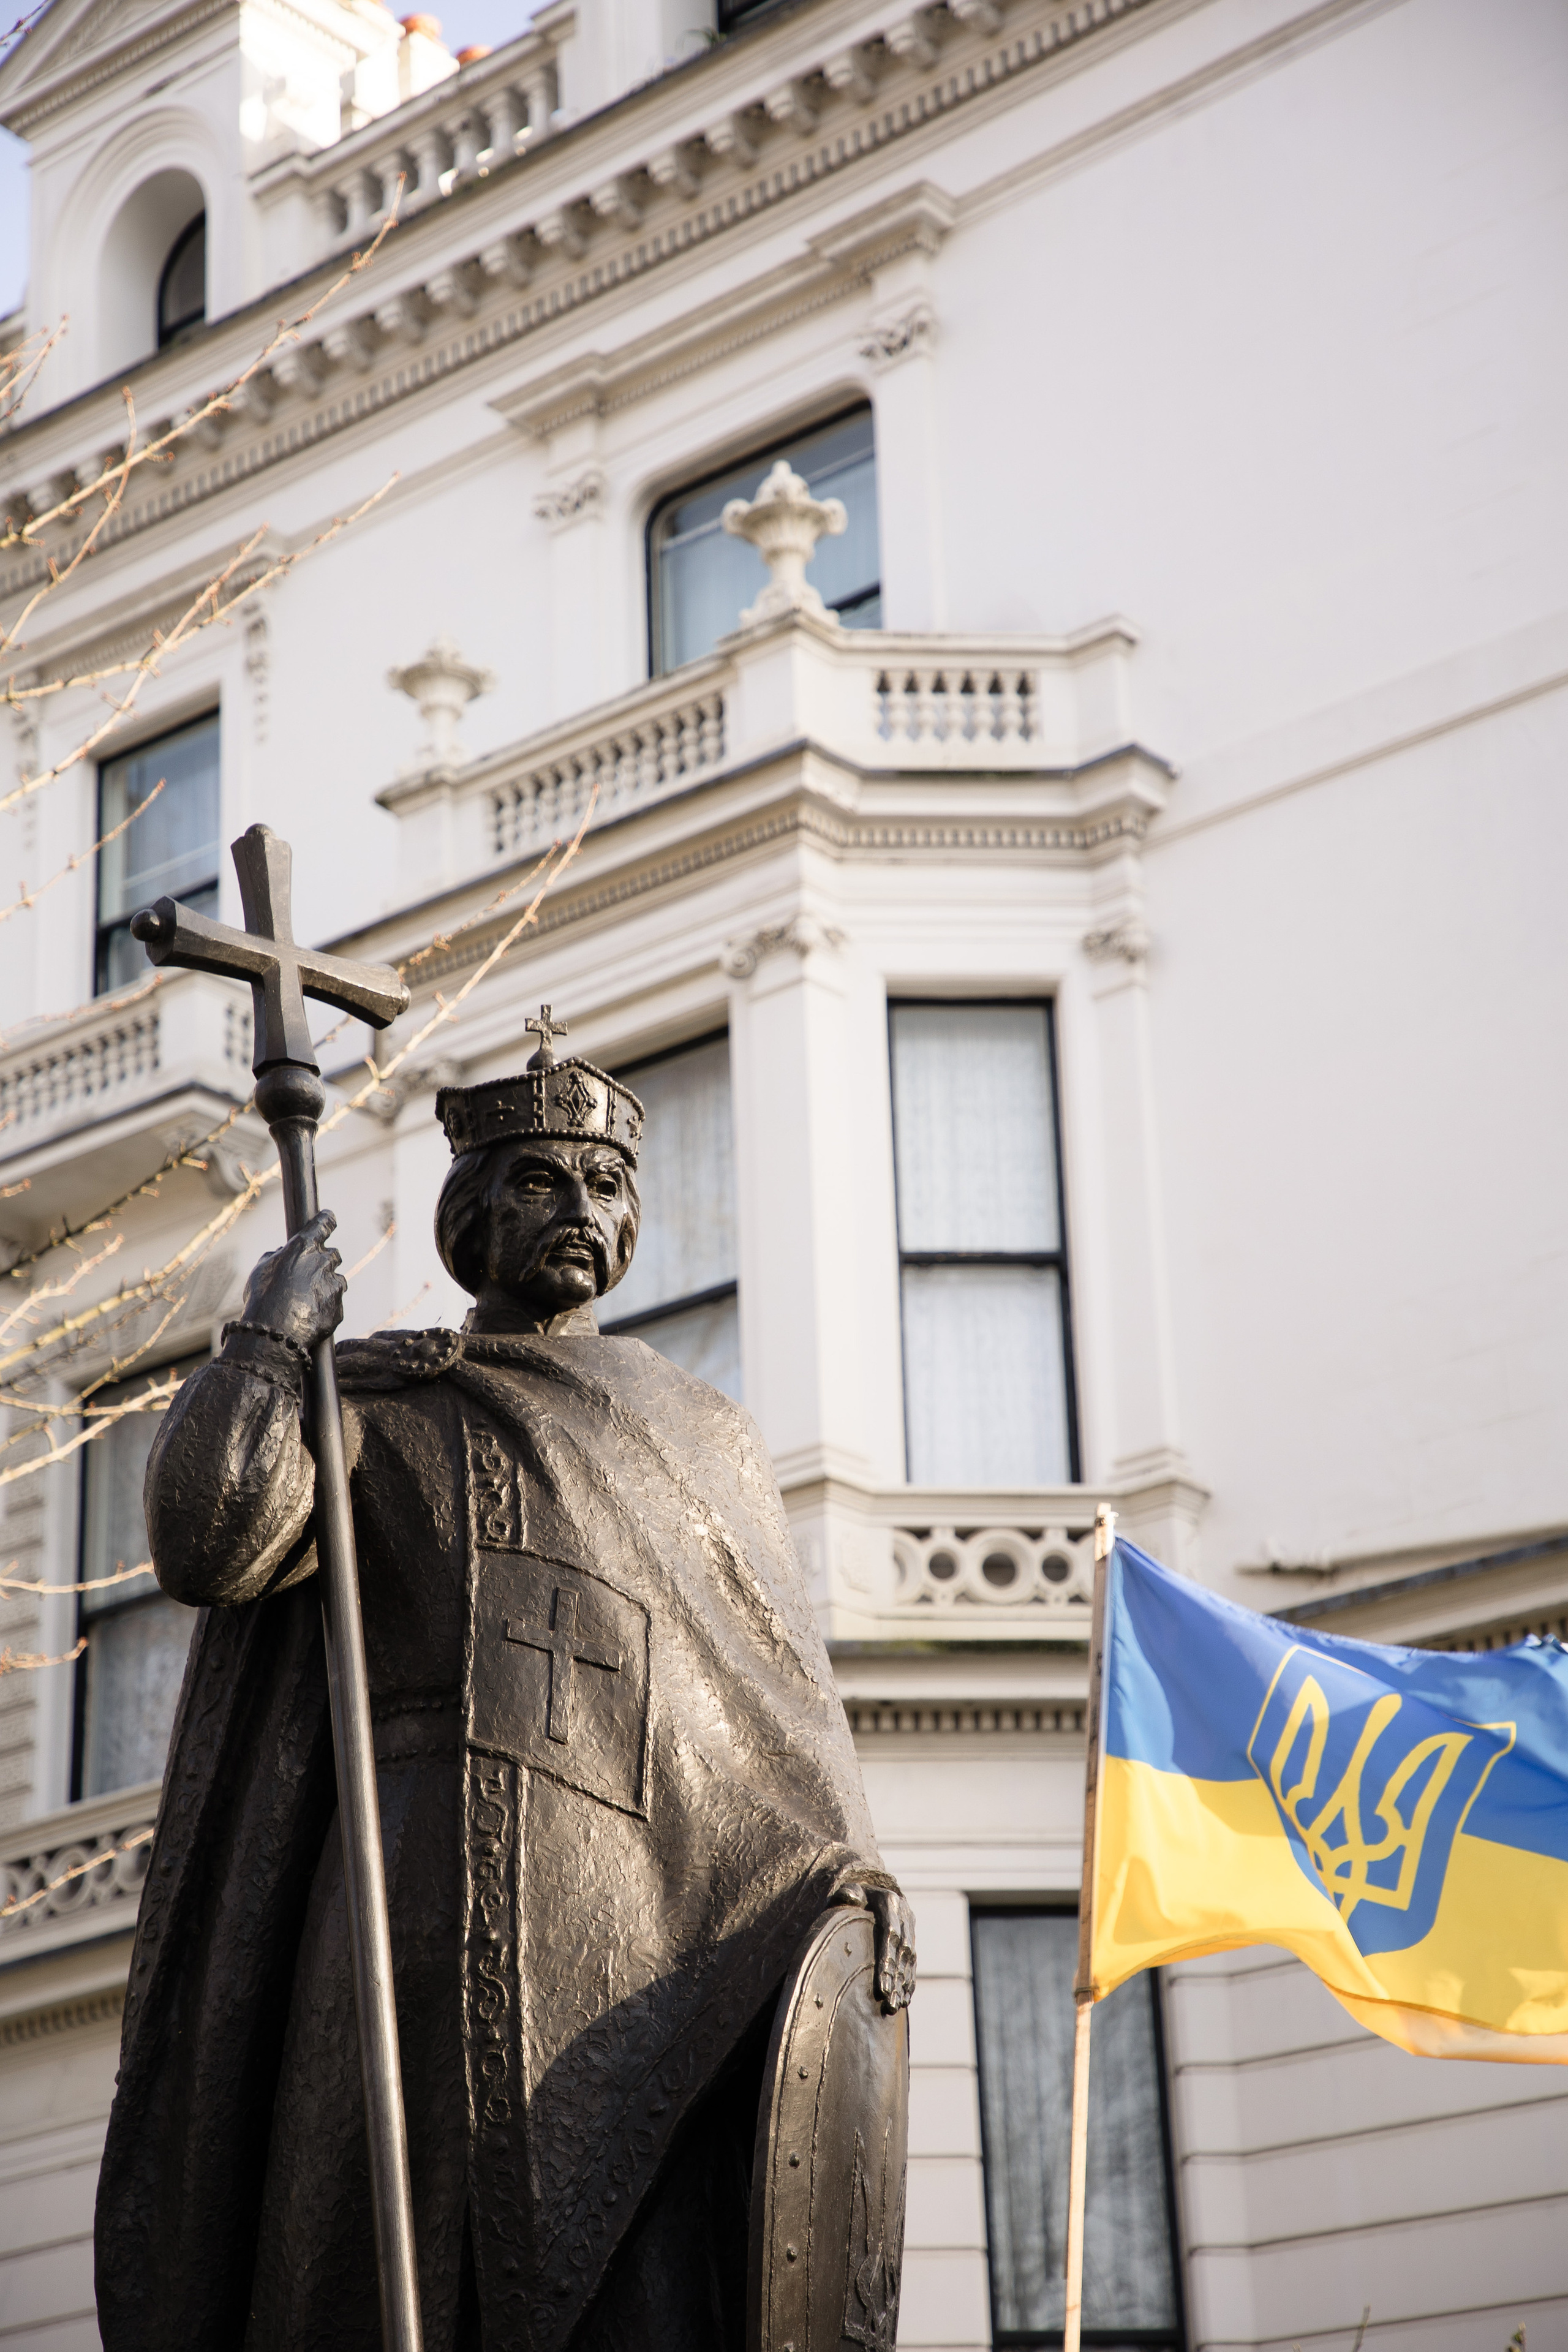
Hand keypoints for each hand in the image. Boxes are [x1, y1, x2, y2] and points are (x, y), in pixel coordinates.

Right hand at [238, 1210, 345, 1354]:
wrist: (274, 1333)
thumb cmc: (262, 1298)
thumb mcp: (261, 1269)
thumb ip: (278, 1256)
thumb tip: (283, 1253)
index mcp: (304, 1247)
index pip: (324, 1223)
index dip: (327, 1221)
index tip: (330, 1220)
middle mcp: (323, 1261)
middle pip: (332, 1254)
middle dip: (323, 1262)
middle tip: (307, 1275)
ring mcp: (334, 1284)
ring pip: (336, 1279)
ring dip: (326, 1285)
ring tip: (305, 1300)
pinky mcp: (339, 1306)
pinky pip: (334, 1303)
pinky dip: (325, 1306)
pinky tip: (308, 1315)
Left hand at [832, 1881, 916, 2013]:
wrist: (877, 1888)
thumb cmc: (857, 1893)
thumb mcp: (851, 1889)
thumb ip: (849, 1892)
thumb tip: (850, 1897)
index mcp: (890, 1903)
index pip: (890, 1936)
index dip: (887, 1962)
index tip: (881, 1988)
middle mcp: (905, 1915)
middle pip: (902, 1952)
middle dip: (895, 1979)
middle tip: (888, 2003)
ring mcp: (910, 1927)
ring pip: (909, 1959)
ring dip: (903, 1984)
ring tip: (895, 2006)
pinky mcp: (912, 1937)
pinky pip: (913, 1961)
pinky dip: (910, 1981)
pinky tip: (905, 1999)